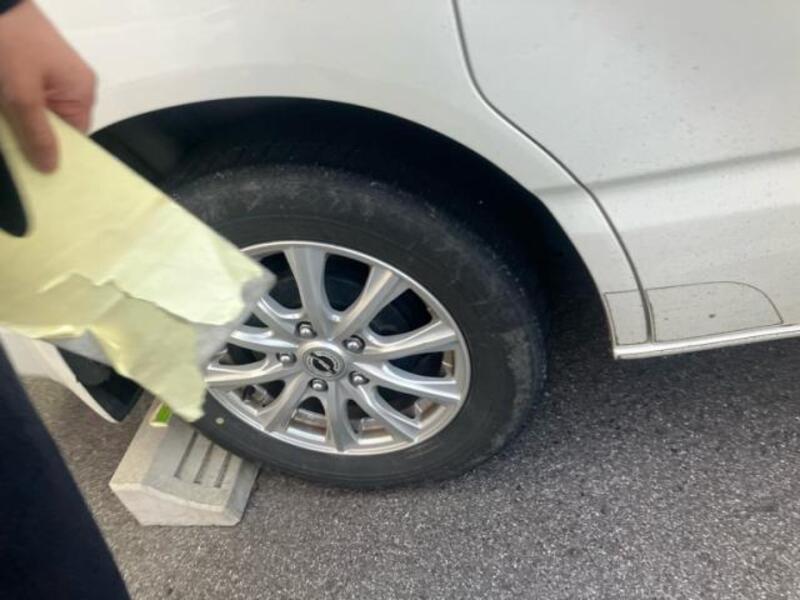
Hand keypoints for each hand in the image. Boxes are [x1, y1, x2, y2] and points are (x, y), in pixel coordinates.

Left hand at [0, 1, 94, 171]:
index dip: (57, 154)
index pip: (75, 137)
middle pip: (56, 126)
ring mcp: (51, 74)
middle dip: (32, 138)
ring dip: (18, 122)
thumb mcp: (20, 95)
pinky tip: (4, 116)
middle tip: (16, 156)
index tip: (38, 174)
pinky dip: (12, 108)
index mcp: (81, 92)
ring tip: (6, 132)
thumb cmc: (9, 45)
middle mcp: (72, 85)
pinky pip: (26, 98)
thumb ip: (36, 134)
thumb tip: (51, 170)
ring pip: (37, 113)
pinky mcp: (31, 66)